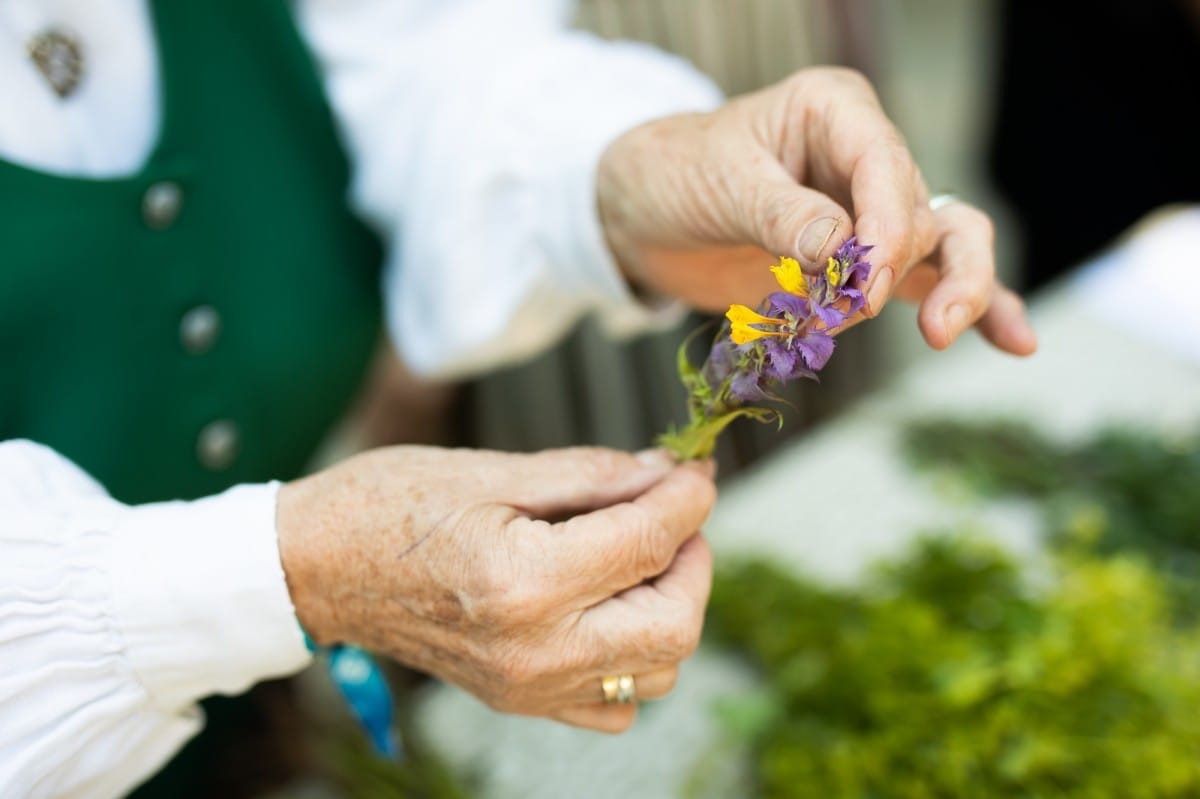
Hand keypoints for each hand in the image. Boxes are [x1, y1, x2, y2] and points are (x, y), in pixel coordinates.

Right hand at [276, 445, 714, 732]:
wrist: (316, 567)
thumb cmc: (388, 505)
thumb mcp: (493, 469)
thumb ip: (593, 475)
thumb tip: (667, 471)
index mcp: (526, 582)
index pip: (650, 543)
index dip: (688, 498)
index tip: (696, 470)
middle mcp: (534, 651)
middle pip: (675, 625)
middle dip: (692, 560)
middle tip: (672, 513)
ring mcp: (528, 688)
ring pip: (656, 670)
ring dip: (668, 606)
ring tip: (639, 555)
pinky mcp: (520, 701)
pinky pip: (615, 703)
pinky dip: (634, 656)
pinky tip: (607, 606)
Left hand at [597, 66, 1036, 355]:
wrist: (639, 211)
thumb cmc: (673, 175)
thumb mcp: (720, 184)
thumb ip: (783, 216)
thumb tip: (843, 254)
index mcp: (833, 112)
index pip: (886, 164)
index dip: (886, 227)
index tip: (865, 283)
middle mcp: (864, 156)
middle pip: (919, 213)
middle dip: (895, 269)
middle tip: (860, 308)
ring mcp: (869, 212)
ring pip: (944, 245)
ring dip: (947, 292)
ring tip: (938, 334)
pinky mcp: (861, 265)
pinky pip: (927, 282)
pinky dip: (971, 309)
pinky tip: (1012, 341)